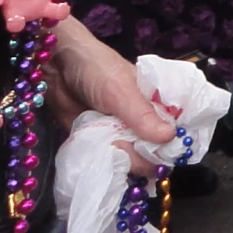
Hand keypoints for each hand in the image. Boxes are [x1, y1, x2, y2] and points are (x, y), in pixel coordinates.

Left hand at [49, 17, 178, 174]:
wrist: (56, 66)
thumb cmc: (97, 69)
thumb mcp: (122, 91)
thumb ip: (143, 115)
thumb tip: (170, 138)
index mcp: (156, 104)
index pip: (175, 129)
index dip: (175, 144)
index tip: (172, 158)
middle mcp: (142, 121)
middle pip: (154, 148)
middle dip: (147, 158)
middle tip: (136, 160)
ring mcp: (119, 133)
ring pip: (130, 156)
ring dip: (124, 162)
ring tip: (115, 160)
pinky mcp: (98, 142)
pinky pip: (108, 158)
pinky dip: (106, 164)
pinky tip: (105, 167)